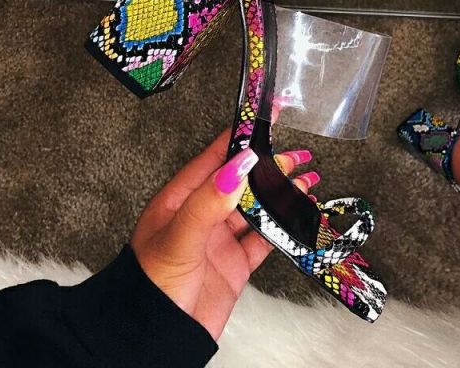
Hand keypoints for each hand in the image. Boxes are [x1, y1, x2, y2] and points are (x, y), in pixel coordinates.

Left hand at [131, 130, 317, 339]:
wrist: (154, 340)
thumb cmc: (151, 288)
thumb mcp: (179, 239)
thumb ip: (209, 202)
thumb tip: (239, 165)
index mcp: (182, 199)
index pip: (215, 157)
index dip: (241, 137)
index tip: (264, 118)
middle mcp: (202, 214)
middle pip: (242, 180)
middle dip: (270, 165)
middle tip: (297, 156)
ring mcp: (219, 239)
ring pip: (256, 207)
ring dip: (281, 194)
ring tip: (308, 180)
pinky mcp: (234, 264)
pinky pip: (265, 238)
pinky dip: (284, 227)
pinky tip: (300, 215)